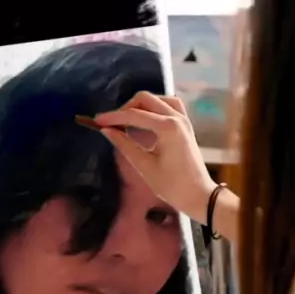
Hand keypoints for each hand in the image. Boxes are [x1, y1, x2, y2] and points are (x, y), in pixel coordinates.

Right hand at [95, 92, 216, 223]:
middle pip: (145, 99)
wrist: (198, 194)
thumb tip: (106, 131)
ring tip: (126, 121)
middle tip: (111, 123)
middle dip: (125, 109)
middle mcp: (177, 117)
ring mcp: (183, 119)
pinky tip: (146, 118)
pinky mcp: (185, 124)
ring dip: (140, 106)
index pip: (134, 115)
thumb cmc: (172, 185)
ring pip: (157, 99)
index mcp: (167, 127)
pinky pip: (169, 105)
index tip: (96, 121)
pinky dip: (155, 108)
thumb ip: (125, 144)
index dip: (113, 117)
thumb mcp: (144, 165)